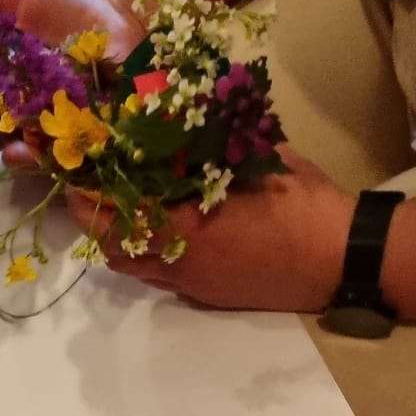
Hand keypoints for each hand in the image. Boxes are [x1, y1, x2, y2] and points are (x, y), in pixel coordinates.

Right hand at [0, 0, 139, 163]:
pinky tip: (28, 151)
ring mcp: (41, 124)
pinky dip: (38, 157)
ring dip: (2, 152)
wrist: (117, 16)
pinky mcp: (69, 136)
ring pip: (13, 147)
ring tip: (0, 147)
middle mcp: (12, 104)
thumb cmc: (66, 4)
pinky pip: (51, 155)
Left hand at [69, 150, 352, 312]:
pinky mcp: (207, 295)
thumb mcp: (260, 160)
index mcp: (189, 225)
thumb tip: (188, 120)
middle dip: (93, 222)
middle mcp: (181, 260)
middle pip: (114, 248)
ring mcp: (193, 283)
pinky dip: (145, 255)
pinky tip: (153, 232)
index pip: (120, 212)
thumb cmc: (304, 204)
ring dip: (117, 242)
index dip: (91, 195)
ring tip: (113, 213)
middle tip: (86, 194)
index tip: (77, 173)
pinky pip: (159, 277)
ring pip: (134, 269)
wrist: (338, 261)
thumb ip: (216, 147)